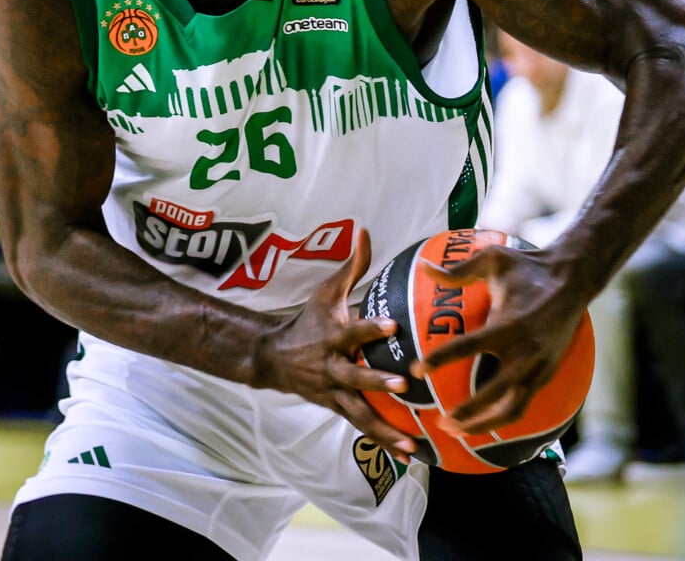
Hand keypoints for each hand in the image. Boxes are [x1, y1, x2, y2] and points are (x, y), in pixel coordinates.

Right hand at [251, 229, 417, 456]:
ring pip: (360, 414)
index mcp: (333, 336)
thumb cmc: (308, 320)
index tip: (393, 327)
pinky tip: (408, 454)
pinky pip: (362, 427)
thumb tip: (366, 230)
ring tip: (411, 443)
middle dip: (377, 381)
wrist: (273, 358)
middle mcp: (333, 367)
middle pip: (355, 376)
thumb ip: (352, 265)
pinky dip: (383, 442)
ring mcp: (335, 392)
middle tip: (402, 384)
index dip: (371, 329)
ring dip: (385, 429)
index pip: (353, 330)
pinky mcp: (337, 409)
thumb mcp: (325, 291)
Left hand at [412, 244, 590, 434]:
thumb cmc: (528, 267)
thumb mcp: (493, 260)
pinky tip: (480, 424)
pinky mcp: (547, 375)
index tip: (416, 369)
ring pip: (512, 410)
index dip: (441, 359)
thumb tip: (421, 266)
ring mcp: (539, 367)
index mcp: (510, 324)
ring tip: (455, 431)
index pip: (469, 346)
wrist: (573, 280)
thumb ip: (457, 270)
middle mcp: (526, 351)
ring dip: (484, 425)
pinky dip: (501, 419)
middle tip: (438, 421)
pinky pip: (523, 405)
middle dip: (467, 413)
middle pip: (494, 395)